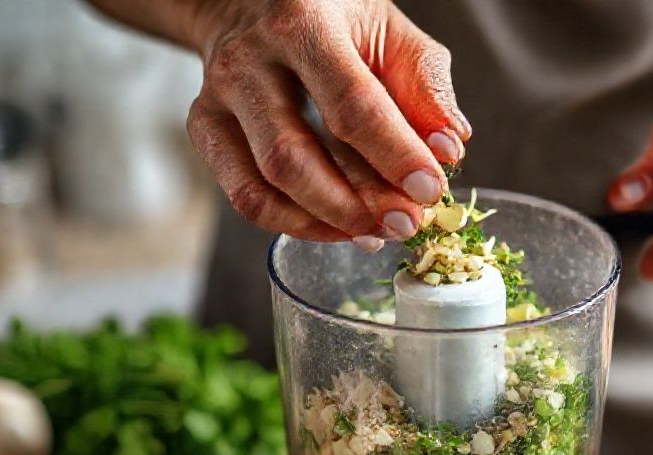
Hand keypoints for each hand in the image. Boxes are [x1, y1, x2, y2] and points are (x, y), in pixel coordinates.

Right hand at [185, 0, 469, 246]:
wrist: (251, 0)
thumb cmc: (333, 19)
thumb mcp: (390, 31)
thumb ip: (426, 86)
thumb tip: (448, 149)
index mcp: (303, 23)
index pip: (352, 103)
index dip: (395, 155)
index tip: (431, 190)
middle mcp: (250, 60)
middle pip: (295, 154)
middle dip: (355, 203)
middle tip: (403, 225)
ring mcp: (219, 97)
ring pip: (264, 183)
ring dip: (326, 221)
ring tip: (374, 232)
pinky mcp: (204, 128)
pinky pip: (245, 195)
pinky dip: (294, 224)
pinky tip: (337, 228)